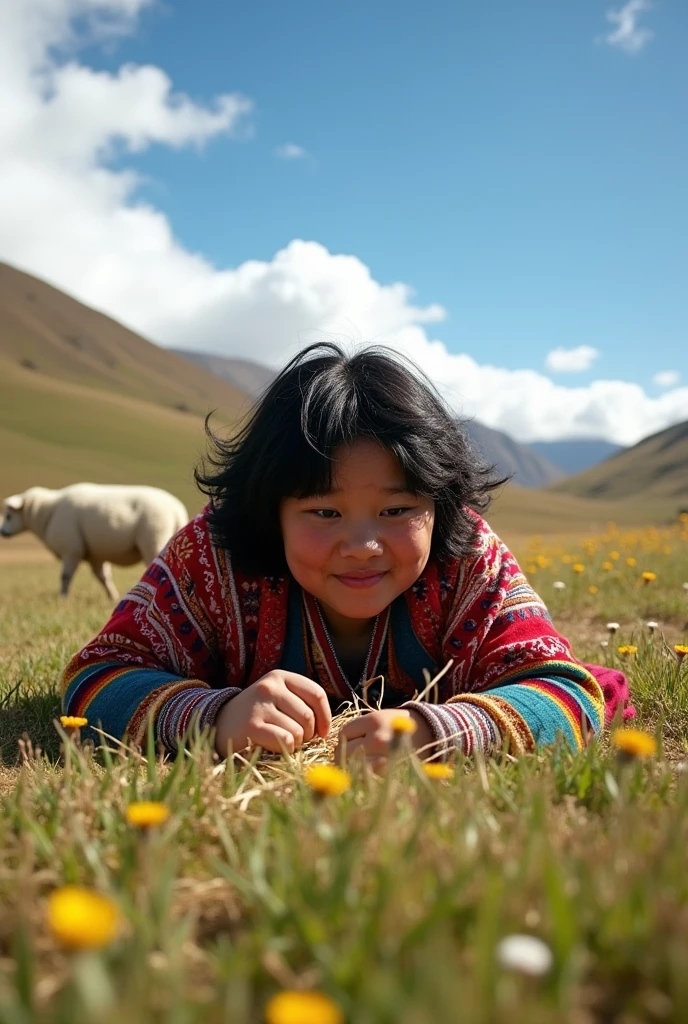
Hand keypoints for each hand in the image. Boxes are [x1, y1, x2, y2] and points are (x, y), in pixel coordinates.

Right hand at [214, 671, 330, 756]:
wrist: (220, 723)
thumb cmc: (258, 713)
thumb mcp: (278, 697)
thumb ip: (301, 703)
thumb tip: (327, 727)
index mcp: (280, 676)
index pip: (316, 694)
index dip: (325, 717)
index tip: (322, 732)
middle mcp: (270, 686)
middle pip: (308, 716)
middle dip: (308, 734)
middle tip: (297, 739)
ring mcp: (260, 705)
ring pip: (298, 731)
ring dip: (296, 743)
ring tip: (283, 741)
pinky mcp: (252, 725)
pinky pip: (285, 741)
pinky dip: (286, 749)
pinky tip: (276, 747)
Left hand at [334, 708, 432, 769]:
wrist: (430, 736)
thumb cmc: (397, 725)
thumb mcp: (378, 718)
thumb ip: (357, 730)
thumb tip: (334, 748)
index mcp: (374, 721)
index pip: (343, 733)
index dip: (346, 738)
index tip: (355, 740)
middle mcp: (378, 739)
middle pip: (344, 752)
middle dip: (345, 754)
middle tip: (354, 754)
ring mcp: (384, 759)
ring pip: (352, 768)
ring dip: (353, 767)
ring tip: (362, 763)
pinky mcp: (390, 775)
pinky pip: (366, 779)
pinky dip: (365, 777)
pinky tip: (371, 772)